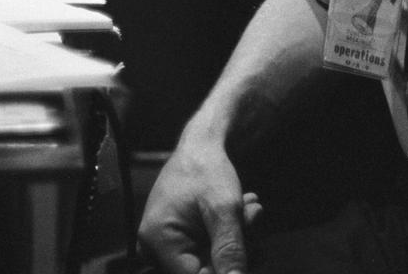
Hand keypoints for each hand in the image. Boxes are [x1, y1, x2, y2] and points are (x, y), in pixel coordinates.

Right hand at [138, 135, 261, 273]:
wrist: (200, 145)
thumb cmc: (207, 168)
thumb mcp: (224, 208)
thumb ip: (230, 249)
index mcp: (159, 242)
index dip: (225, 271)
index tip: (248, 247)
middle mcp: (154, 250)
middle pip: (203, 270)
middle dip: (233, 249)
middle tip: (253, 217)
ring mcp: (164, 247)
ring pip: (208, 262)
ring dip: (234, 240)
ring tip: (249, 209)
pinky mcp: (176, 242)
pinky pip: (205, 252)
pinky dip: (226, 236)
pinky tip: (241, 212)